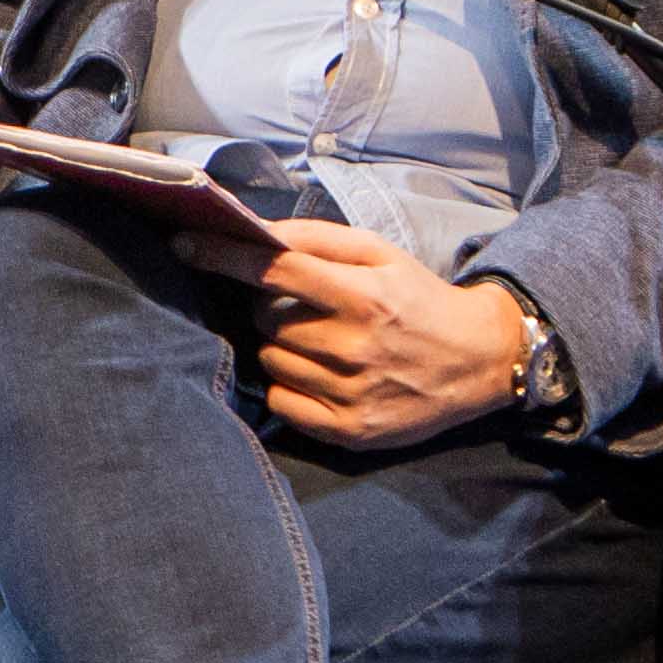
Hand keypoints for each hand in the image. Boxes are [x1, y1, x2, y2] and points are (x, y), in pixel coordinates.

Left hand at [246, 219, 537, 447]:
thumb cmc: (418, 299)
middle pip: (266, 319)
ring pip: (270, 360)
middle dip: (270, 307)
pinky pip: (280, 402)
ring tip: (321, 342)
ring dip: (280, 346)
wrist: (479, 359)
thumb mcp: (380, 254)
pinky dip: (286, 386)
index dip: (224, 254)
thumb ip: (317, 239)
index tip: (184, 243)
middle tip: (304, 308)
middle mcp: (356, 346)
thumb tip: (256, 231)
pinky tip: (317, 374)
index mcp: (364, 296)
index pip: (276, 269)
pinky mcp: (349, 431)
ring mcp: (351, 393)